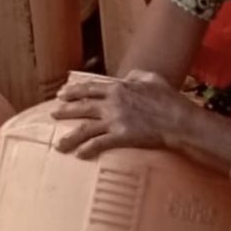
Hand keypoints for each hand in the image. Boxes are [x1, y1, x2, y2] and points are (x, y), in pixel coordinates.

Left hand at [50, 69, 190, 158]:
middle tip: (53, 114)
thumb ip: (137, 75)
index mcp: (119, 88)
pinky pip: (99, 143)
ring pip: (86, 128)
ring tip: (58, 144)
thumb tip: (128, 76)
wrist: (178, 120)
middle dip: (65, 110)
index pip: (89, 88)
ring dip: (70, 137)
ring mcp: (115, 120)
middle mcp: (112, 103)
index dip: (73, 90)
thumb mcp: (153, 78)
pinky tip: (79, 155)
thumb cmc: (169, 99)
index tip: (61, 93)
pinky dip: (88, 149)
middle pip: (82, 106)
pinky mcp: (121, 136)